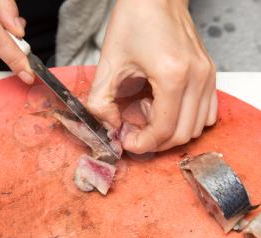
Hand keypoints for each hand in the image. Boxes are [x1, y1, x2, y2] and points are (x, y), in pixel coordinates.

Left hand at [87, 0, 216, 153]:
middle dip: (156, 142)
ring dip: (171, 132)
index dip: (143, 144)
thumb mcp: (109, 62)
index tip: (127, 142)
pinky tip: (166, 108)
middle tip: (135, 135)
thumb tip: (109, 126)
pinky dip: (187, 120)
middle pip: (183, 133)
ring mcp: (207, 75)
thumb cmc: (133, 21)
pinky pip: (206, 111)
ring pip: (196, 126)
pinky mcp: (209, 73)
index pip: (164, 129)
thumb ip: (100, 101)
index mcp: (172, 75)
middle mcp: (197, 77)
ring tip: (148, 117)